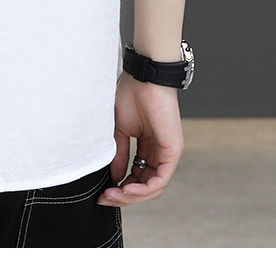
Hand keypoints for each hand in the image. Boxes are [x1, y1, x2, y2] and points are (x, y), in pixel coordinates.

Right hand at [97, 71, 183, 206]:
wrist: (144, 77)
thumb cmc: (131, 94)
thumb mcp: (119, 129)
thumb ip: (119, 154)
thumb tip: (114, 177)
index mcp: (147, 146)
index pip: (136, 177)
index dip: (120, 188)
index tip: (102, 193)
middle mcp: (158, 152)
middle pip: (144, 186)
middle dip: (124, 196)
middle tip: (106, 198)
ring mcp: (167, 153)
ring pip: (153, 188)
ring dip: (133, 196)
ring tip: (114, 195)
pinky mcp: (173, 151)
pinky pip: (161, 179)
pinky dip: (144, 189)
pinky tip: (127, 189)